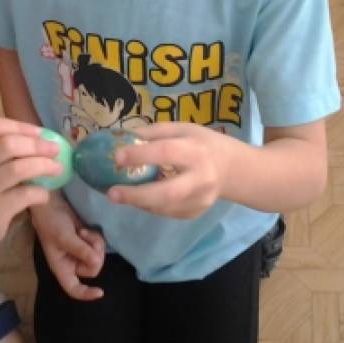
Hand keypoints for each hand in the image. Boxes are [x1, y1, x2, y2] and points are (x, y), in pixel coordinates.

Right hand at [0, 118, 62, 256]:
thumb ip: (4, 156)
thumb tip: (44, 143)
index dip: (20, 126)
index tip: (41, 133)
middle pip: (8, 145)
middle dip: (36, 145)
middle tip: (55, 149)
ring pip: (16, 169)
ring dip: (43, 166)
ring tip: (58, 169)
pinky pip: (23, 196)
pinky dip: (40, 193)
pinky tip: (44, 195)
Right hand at [30, 192, 105, 300]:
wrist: (51, 203)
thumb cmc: (51, 222)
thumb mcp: (64, 237)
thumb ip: (80, 250)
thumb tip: (96, 261)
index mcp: (61, 267)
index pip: (74, 289)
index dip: (86, 294)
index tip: (101, 292)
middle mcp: (71, 262)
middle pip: (92, 270)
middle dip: (93, 254)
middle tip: (86, 238)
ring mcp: (79, 252)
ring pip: (97, 257)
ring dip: (94, 244)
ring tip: (84, 232)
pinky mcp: (85, 242)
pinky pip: (98, 247)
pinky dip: (95, 239)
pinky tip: (85, 230)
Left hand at [107, 122, 232, 218]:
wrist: (233, 169)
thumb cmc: (202, 144)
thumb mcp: (182, 129)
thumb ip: (153, 133)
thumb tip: (120, 138)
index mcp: (195, 151)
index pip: (165, 152)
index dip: (140, 155)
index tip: (117, 157)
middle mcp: (200, 179)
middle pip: (166, 193)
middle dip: (136, 195)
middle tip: (111, 193)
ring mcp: (199, 200)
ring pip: (163, 207)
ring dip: (137, 202)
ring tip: (118, 194)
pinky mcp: (194, 213)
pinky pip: (166, 212)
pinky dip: (148, 206)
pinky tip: (139, 197)